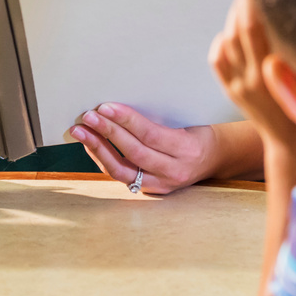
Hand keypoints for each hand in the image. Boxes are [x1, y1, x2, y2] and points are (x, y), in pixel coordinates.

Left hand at [69, 104, 217, 194]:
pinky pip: (122, 177)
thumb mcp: (187, 120)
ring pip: (123, 170)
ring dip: (98, 149)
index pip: (150, 134)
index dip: (125, 121)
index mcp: (186, 148)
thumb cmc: (198, 132)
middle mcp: (174, 170)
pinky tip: (92, 145)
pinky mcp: (152, 190)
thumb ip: (158, 118)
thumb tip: (120, 105)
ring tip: (81, 131)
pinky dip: (104, 160)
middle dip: (107, 133)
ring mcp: (162, 184)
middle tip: (88, 117)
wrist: (215, 158)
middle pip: (134, 153)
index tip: (105, 107)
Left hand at [209, 0, 295, 171]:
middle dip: (245, 1)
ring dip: (234, 16)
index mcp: (274, 77)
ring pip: (227, 39)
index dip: (256, 2)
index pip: (256, 27)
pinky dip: (224, 38)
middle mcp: (252, 79)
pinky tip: (234, 28)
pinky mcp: (231, 91)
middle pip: (239, 28)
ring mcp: (238, 85)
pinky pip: (218, 57)